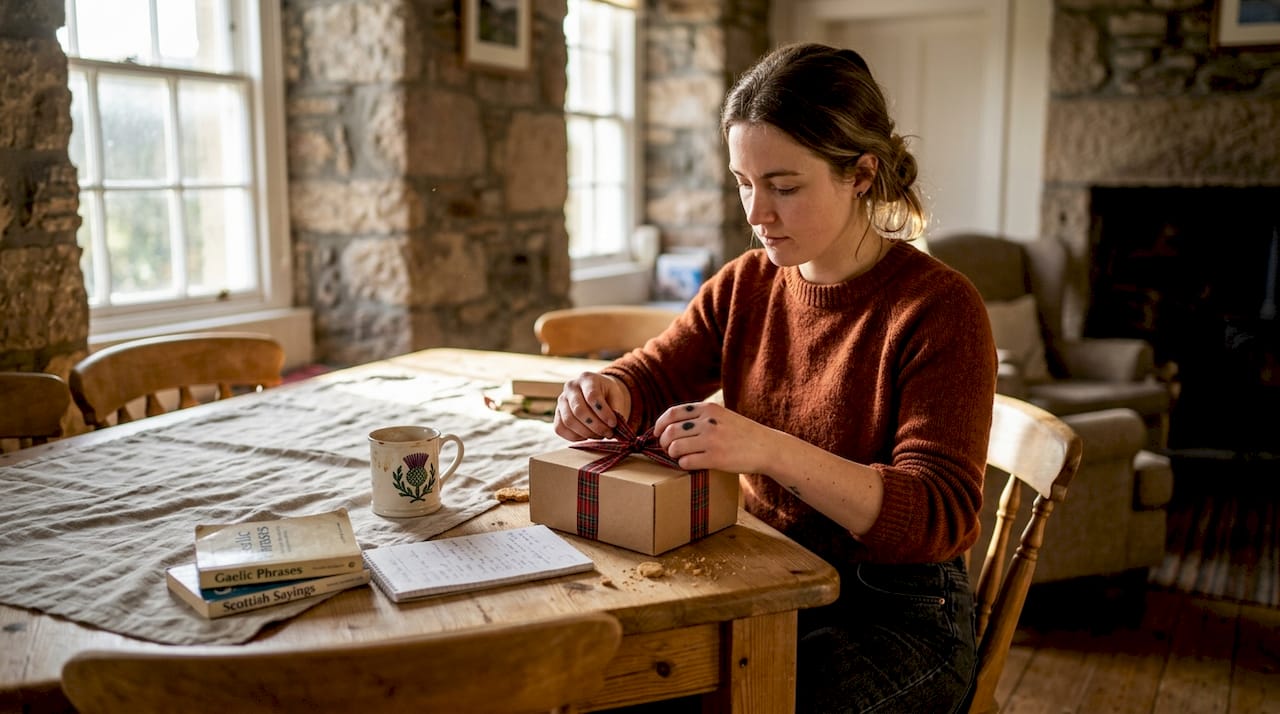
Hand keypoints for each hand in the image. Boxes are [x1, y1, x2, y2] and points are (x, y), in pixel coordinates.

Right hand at [553, 372, 630, 440]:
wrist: (597, 393)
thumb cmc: (608, 395)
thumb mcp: (616, 397)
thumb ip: (616, 409)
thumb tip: (612, 426)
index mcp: (587, 378)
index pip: (592, 396)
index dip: (603, 413)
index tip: (613, 424)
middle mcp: (570, 387)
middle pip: (579, 410)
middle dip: (596, 426)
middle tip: (608, 433)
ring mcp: (561, 400)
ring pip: (569, 421)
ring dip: (586, 433)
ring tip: (600, 435)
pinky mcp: (557, 413)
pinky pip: (560, 428)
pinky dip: (574, 437)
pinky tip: (587, 436)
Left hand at [654, 402, 773, 474]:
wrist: (766, 447)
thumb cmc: (742, 433)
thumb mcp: (722, 415)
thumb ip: (700, 416)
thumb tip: (670, 424)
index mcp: (708, 409)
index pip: (672, 414)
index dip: (659, 425)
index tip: (657, 433)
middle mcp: (708, 422)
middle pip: (670, 431)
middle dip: (664, 442)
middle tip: (668, 449)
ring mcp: (712, 440)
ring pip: (675, 447)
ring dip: (673, 454)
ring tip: (680, 457)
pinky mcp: (715, 458)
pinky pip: (686, 462)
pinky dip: (684, 464)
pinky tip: (691, 464)